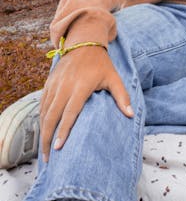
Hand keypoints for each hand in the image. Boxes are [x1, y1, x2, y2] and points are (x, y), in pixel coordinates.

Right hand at [40, 46, 132, 161]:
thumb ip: (122, 96)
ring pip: (44, 111)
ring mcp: (55, 84)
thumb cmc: (101, 64)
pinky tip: (42, 131)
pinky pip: (42, 104)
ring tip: (44, 150)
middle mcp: (65, 86)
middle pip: (52, 115)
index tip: (58, 147)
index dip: (63, 130)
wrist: (84, 43)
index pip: (70, 112)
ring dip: (42, 131)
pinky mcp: (49, 82)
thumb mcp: (114, 78)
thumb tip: (130, 115)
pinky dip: (40, 119)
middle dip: (47, 138)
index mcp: (81, 86)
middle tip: (48, 157)